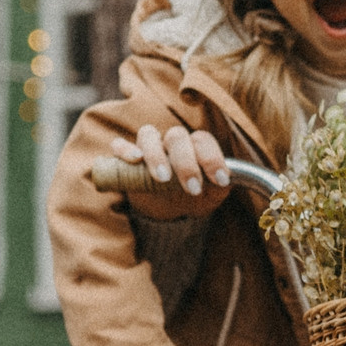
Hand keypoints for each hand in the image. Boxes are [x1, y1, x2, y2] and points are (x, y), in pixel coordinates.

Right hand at [109, 124, 229, 198]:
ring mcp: (147, 148)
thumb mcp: (210, 196)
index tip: (219, 180)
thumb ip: (220, 187)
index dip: (212, 157)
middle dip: (186, 162)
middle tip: (192, 187)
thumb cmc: (191, 197)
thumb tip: (226, 181)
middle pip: (177, 136)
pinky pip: (119, 145)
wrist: (168, 211)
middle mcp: (171, 142)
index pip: (203, 140)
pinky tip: (135, 160)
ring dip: (156, 154)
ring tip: (163, 178)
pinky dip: (125, 149)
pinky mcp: (125, 160)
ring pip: (148, 134)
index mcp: (194, 146)